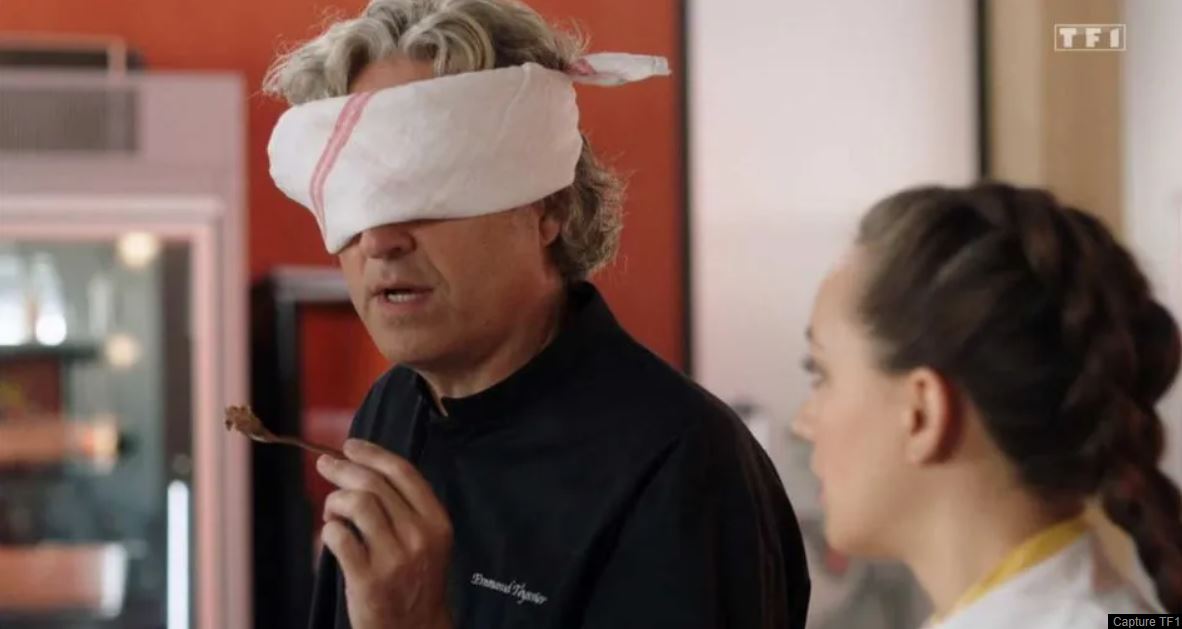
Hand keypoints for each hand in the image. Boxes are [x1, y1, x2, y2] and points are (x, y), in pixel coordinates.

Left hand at [317, 439, 453, 628]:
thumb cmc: (414, 579)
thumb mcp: (426, 539)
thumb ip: (405, 507)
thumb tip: (364, 467)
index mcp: (437, 521)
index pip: (403, 472)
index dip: (373, 453)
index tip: (350, 445)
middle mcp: (419, 536)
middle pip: (375, 484)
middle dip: (343, 468)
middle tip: (324, 465)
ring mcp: (394, 559)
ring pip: (357, 504)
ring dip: (335, 501)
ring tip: (331, 511)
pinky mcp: (368, 580)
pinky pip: (339, 537)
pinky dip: (328, 530)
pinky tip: (332, 535)